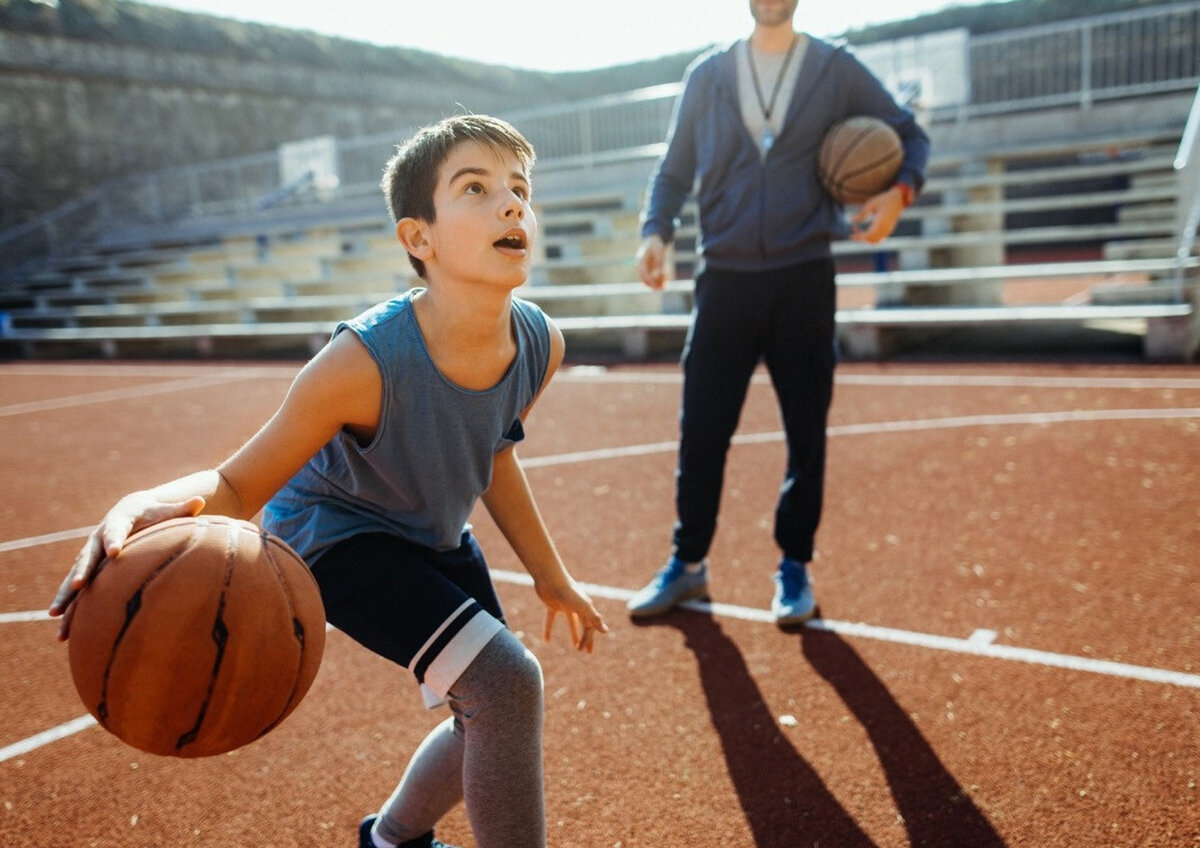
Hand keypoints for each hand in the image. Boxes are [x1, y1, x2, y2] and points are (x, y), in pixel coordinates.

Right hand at [48, 493, 205, 639]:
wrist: (130, 511)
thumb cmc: (154, 513)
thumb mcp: (166, 509)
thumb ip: (182, 508)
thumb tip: (200, 500)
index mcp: (117, 522)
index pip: (115, 530)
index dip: (115, 539)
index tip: (115, 551)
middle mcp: (97, 540)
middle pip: (88, 557)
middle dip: (83, 571)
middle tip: (80, 585)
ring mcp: (90, 557)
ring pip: (75, 578)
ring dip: (65, 596)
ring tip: (55, 615)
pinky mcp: (89, 572)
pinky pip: (76, 593)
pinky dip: (70, 610)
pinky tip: (64, 633)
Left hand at [536, 576, 608, 652]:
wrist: (549, 578)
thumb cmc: (567, 591)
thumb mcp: (582, 607)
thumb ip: (594, 619)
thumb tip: (606, 631)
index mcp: (586, 606)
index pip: (590, 626)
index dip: (589, 639)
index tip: (587, 652)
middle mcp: (578, 605)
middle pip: (584, 624)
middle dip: (585, 638)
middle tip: (583, 651)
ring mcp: (565, 605)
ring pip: (571, 622)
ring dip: (573, 633)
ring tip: (574, 645)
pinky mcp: (553, 604)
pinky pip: (551, 619)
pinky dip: (549, 629)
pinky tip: (546, 640)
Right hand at [636, 235, 667, 289]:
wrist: (653, 239)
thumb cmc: (656, 244)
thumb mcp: (659, 251)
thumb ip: (659, 262)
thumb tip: (659, 274)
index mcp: (641, 260)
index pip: (643, 273)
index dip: (649, 280)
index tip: (656, 285)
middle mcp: (641, 265)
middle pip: (643, 278)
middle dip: (652, 285)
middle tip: (661, 289)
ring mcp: (644, 267)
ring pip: (647, 279)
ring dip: (655, 284)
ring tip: (665, 286)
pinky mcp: (649, 269)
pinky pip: (652, 277)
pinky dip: (658, 280)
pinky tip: (665, 281)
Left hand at [850, 185, 905, 243]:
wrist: (898, 198)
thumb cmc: (884, 199)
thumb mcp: (871, 204)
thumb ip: (861, 213)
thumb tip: (851, 220)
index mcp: (881, 221)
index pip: (869, 235)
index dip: (859, 237)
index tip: (851, 236)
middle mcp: (886, 228)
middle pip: (871, 240)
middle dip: (861, 238)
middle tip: (853, 230)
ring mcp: (888, 230)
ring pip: (875, 241)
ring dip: (866, 238)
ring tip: (857, 230)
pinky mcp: (889, 230)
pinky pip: (879, 238)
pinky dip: (871, 237)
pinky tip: (864, 231)